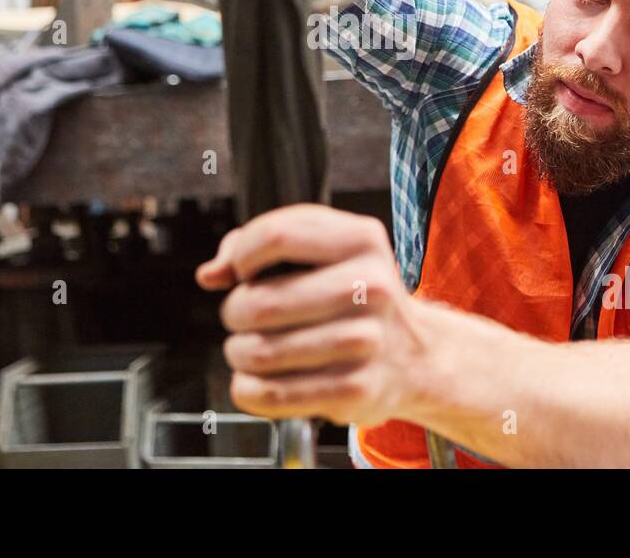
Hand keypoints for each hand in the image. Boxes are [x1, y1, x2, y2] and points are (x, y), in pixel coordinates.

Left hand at [195, 203, 426, 425]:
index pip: (276, 236)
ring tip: (252, 349)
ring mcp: (365, 341)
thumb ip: (261, 243)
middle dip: (235, 312)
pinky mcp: (355, 389)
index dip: (242, 255)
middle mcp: (370, 288)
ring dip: (239, 353)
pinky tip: (258, 379)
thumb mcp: (326, 249)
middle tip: (245, 317)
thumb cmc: (357, 296)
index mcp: (361, 240)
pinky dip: (247, 389)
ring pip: (258, 352)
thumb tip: (212, 274)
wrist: (416, 355)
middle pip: (259, 302)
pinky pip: (269, 393)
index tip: (241, 271)